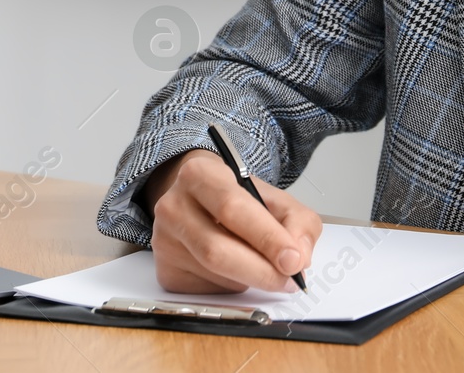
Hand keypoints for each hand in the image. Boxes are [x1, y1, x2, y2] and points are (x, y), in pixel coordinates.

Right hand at [143, 149, 321, 293]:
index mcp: (200, 175)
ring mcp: (165, 241)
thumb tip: (298, 257)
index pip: (232, 209)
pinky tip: (237, 271)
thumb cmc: (238, 198)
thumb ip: (298, 221)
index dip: (266, 238)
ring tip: (266, 268)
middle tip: (290, 278)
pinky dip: (233, 286)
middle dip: (261, 270)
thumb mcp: (274, 197)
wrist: (200, 200)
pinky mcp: (166, 270)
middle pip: (217, 250)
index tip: (293, 260)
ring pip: (215, 274)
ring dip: (250, 279)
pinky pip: (207, 290)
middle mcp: (174, 206)